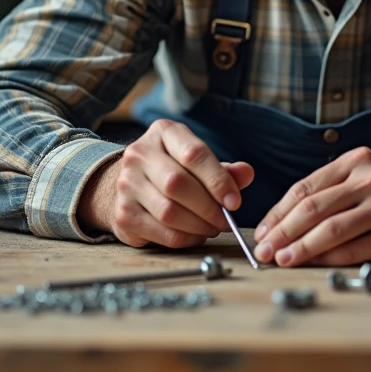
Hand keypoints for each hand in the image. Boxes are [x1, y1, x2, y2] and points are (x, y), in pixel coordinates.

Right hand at [80, 119, 253, 248]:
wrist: (129, 183)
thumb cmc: (172, 169)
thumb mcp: (197, 161)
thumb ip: (223, 169)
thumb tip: (247, 173)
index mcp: (163, 132)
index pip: (193, 153)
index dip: (218, 180)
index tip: (235, 201)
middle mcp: (139, 154)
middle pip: (178, 184)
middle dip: (209, 207)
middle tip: (226, 220)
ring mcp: (127, 184)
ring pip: (169, 211)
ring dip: (199, 225)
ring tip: (213, 227)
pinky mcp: (123, 214)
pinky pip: (162, 233)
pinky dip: (186, 238)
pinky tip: (196, 235)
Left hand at [251, 146, 370, 266]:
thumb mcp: (360, 177)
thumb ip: (326, 192)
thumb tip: (279, 224)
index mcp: (356, 161)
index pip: (305, 188)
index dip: (278, 213)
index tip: (262, 232)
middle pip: (314, 208)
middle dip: (283, 232)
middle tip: (264, 251)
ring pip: (332, 230)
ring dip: (301, 248)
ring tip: (283, 260)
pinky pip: (354, 249)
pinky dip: (329, 259)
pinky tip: (313, 264)